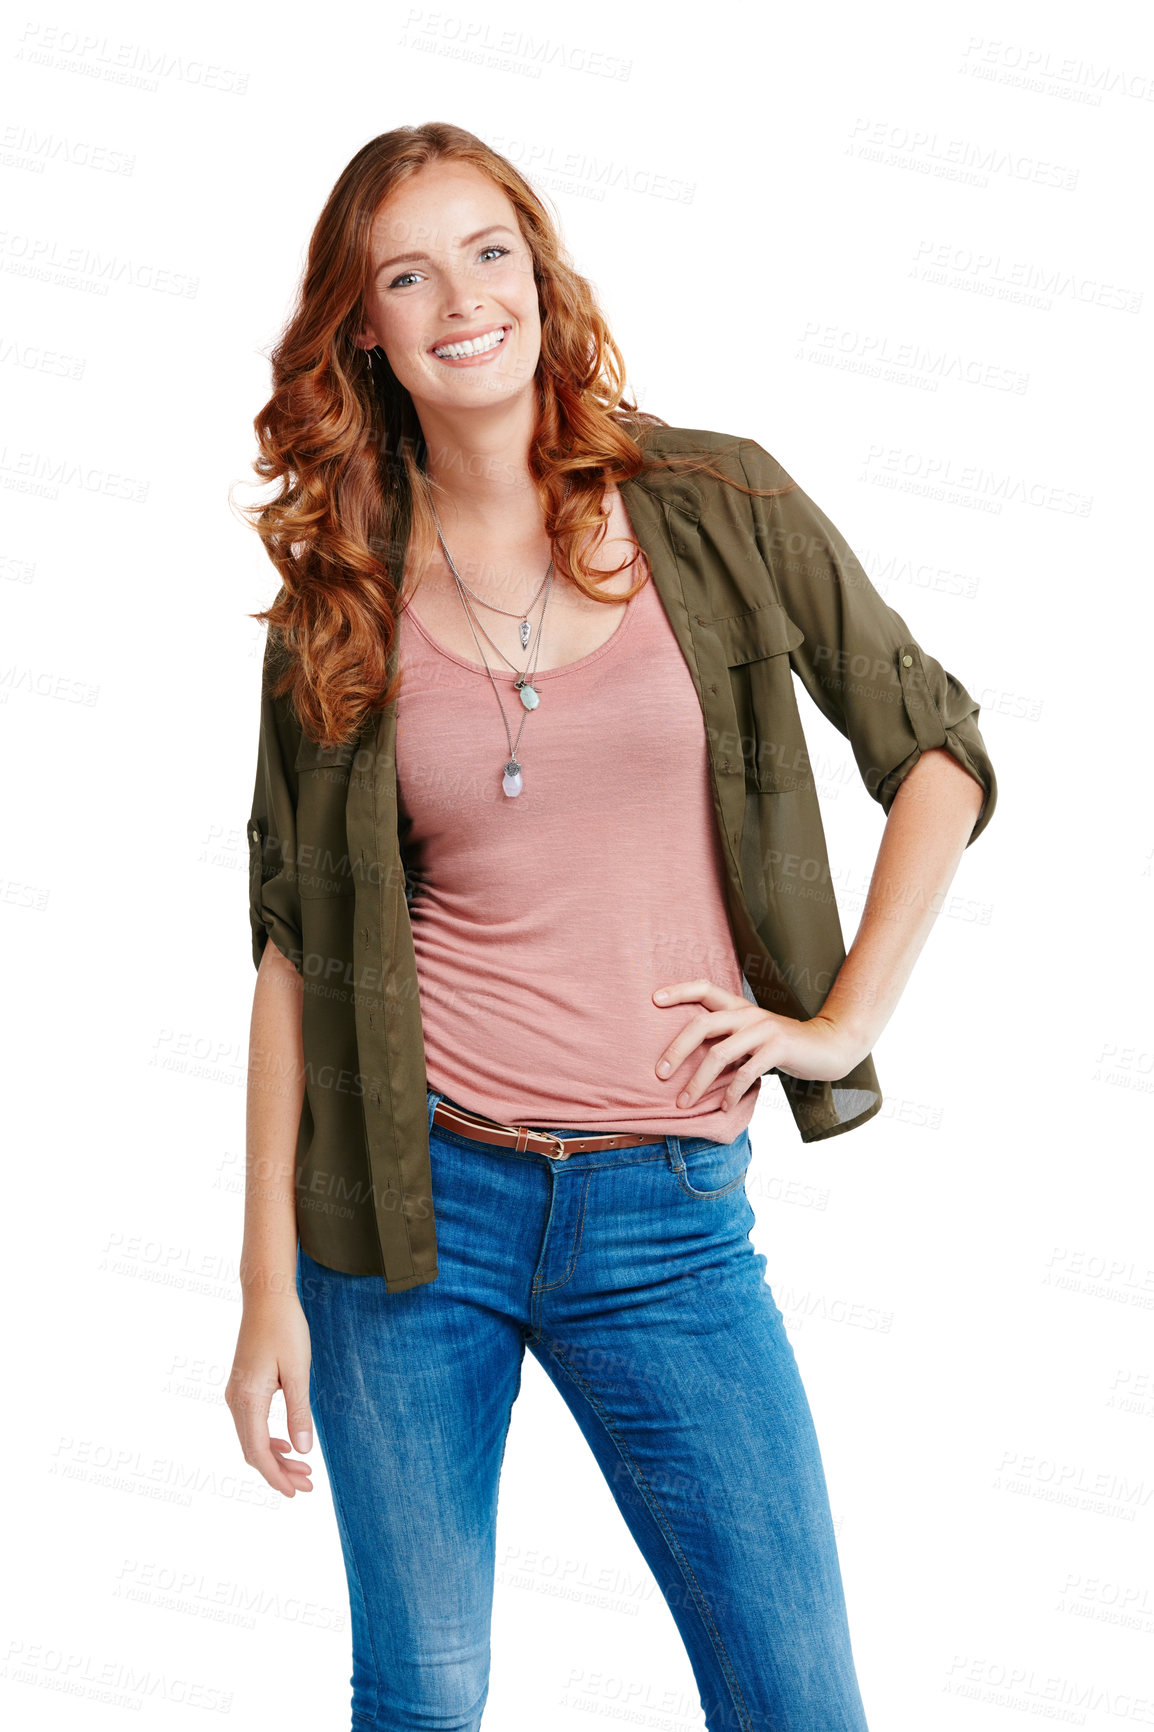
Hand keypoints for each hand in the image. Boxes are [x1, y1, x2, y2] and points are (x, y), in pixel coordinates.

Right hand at [226, 1294, 314, 1498]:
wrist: (266, 1297)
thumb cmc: (285, 1329)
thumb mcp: (298, 1372)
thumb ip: (299, 1413)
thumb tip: (303, 1452)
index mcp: (248, 1399)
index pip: (258, 1452)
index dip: (276, 1476)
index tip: (295, 1492)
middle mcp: (235, 1400)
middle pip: (253, 1450)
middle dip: (278, 1471)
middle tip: (307, 1485)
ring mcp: (235, 1393)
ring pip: (252, 1438)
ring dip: (275, 1456)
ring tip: (302, 1470)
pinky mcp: (242, 1385)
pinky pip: (251, 1423)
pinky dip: (268, 1439)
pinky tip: (286, 1443)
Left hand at [652, 978, 869, 1110]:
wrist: (827, 1047)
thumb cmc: (782, 1046)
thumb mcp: (751, 1036)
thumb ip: (727, 1039)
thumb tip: (689, 1059)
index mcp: (738, 1007)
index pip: (704, 988)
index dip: (679, 991)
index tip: (653, 1000)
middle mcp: (748, 1014)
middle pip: (702, 1024)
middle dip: (676, 1049)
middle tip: (659, 1073)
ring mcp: (763, 1029)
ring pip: (720, 1054)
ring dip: (698, 1081)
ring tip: (684, 1102)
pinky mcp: (778, 1048)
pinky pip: (746, 1072)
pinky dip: (731, 1092)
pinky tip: (724, 1106)